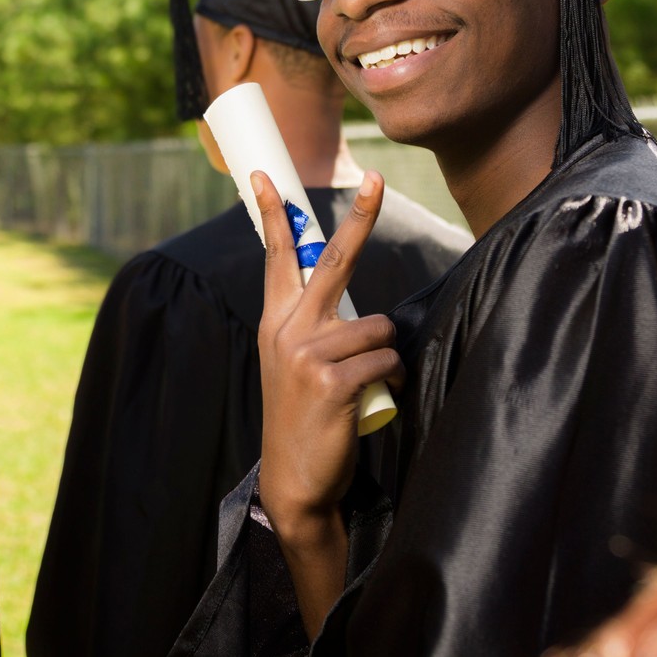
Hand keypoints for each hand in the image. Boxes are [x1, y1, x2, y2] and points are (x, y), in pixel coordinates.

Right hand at [253, 170, 400, 633]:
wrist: (295, 479)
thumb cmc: (305, 416)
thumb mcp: (294, 363)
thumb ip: (314, 327)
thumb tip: (358, 308)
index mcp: (275, 321)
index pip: (276, 257)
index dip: (275, 215)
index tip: (266, 177)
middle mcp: (286, 330)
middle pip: (332, 261)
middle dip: (358, 217)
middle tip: (375, 179)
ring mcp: (307, 354)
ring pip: (376, 325)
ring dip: (384, 354)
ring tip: (366, 382)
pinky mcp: (331, 380)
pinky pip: (384, 359)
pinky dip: (390, 377)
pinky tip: (374, 398)